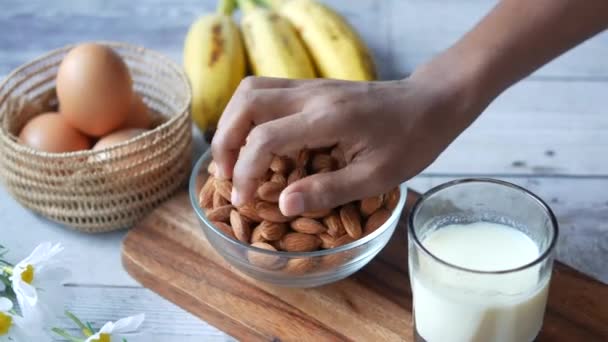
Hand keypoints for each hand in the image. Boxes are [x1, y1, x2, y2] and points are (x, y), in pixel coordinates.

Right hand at [212, 66, 479, 215]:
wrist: (431, 102)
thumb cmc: (411, 140)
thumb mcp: (377, 176)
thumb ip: (328, 190)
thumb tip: (283, 205)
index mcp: (328, 118)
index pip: (265, 138)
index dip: (245, 171)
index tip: (243, 199)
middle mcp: (313, 94)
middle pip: (246, 101)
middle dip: (225, 141)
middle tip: (225, 176)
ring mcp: (312, 85)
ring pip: (252, 90)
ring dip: (232, 123)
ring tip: (233, 158)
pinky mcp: (313, 86)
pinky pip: (267, 91)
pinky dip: (249, 115)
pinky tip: (257, 141)